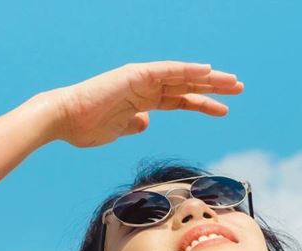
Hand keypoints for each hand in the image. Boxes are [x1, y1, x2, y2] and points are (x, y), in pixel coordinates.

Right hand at [47, 61, 243, 147]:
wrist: (63, 120)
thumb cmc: (85, 127)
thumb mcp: (117, 130)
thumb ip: (132, 125)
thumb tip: (146, 123)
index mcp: (141, 100)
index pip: (179, 100)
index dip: (201, 103)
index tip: (223, 110)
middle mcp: (144, 86)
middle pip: (186, 86)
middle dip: (213, 88)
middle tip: (238, 89)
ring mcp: (140, 79)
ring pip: (182, 76)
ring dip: (208, 78)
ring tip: (233, 82)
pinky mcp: (135, 75)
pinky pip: (167, 71)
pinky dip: (188, 70)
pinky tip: (207, 71)